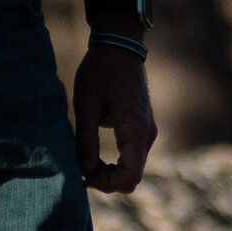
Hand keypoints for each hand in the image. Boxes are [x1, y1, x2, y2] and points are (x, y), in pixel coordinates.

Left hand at [72, 43, 155, 193]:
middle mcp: (148, 134)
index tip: (85, 179)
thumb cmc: (100, 71)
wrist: (119, 45)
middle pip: (133, 176)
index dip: (107, 185)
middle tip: (82, 172)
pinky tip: (97, 156)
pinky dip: (118, 163)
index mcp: (135, 129)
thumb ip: (86, 141)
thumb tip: (85, 172)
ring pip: (134, 168)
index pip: (130, 175)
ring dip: (112, 173)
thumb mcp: (86, 105)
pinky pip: (134, 156)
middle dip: (108, 181)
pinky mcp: (144, 127)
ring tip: (87, 163)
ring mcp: (148, 131)